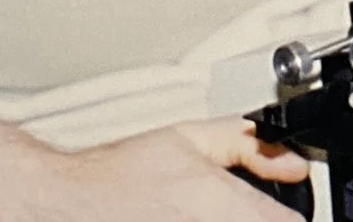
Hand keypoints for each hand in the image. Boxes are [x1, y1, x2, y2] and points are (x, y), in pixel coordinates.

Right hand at [45, 119, 309, 220]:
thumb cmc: (113, 178)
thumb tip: (293, 163)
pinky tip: (180, 221)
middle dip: (255, 218)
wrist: (59, 207)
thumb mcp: (187, 138)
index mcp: (223, 207)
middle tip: (232, 209)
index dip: (287, 214)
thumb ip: (248, 145)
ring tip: (199, 215)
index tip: (280, 210)